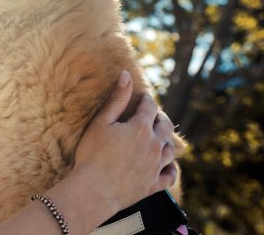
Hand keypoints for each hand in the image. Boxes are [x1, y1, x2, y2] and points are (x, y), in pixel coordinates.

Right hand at [73, 70, 177, 210]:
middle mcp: (154, 145)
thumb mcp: (101, 122)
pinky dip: (171, 168)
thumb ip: (117, 98)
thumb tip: (126, 75)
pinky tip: (168, 166)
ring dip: (166, 141)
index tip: (144, 98)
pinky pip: (170, 175)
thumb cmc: (92, 154)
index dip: (147, 100)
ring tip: (159, 138)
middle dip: (160, 118)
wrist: (94, 190)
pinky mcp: (154, 185)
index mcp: (140, 128)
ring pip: (171, 150)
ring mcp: (156, 166)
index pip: (150, 107)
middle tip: (153, 116)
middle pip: (165, 126)